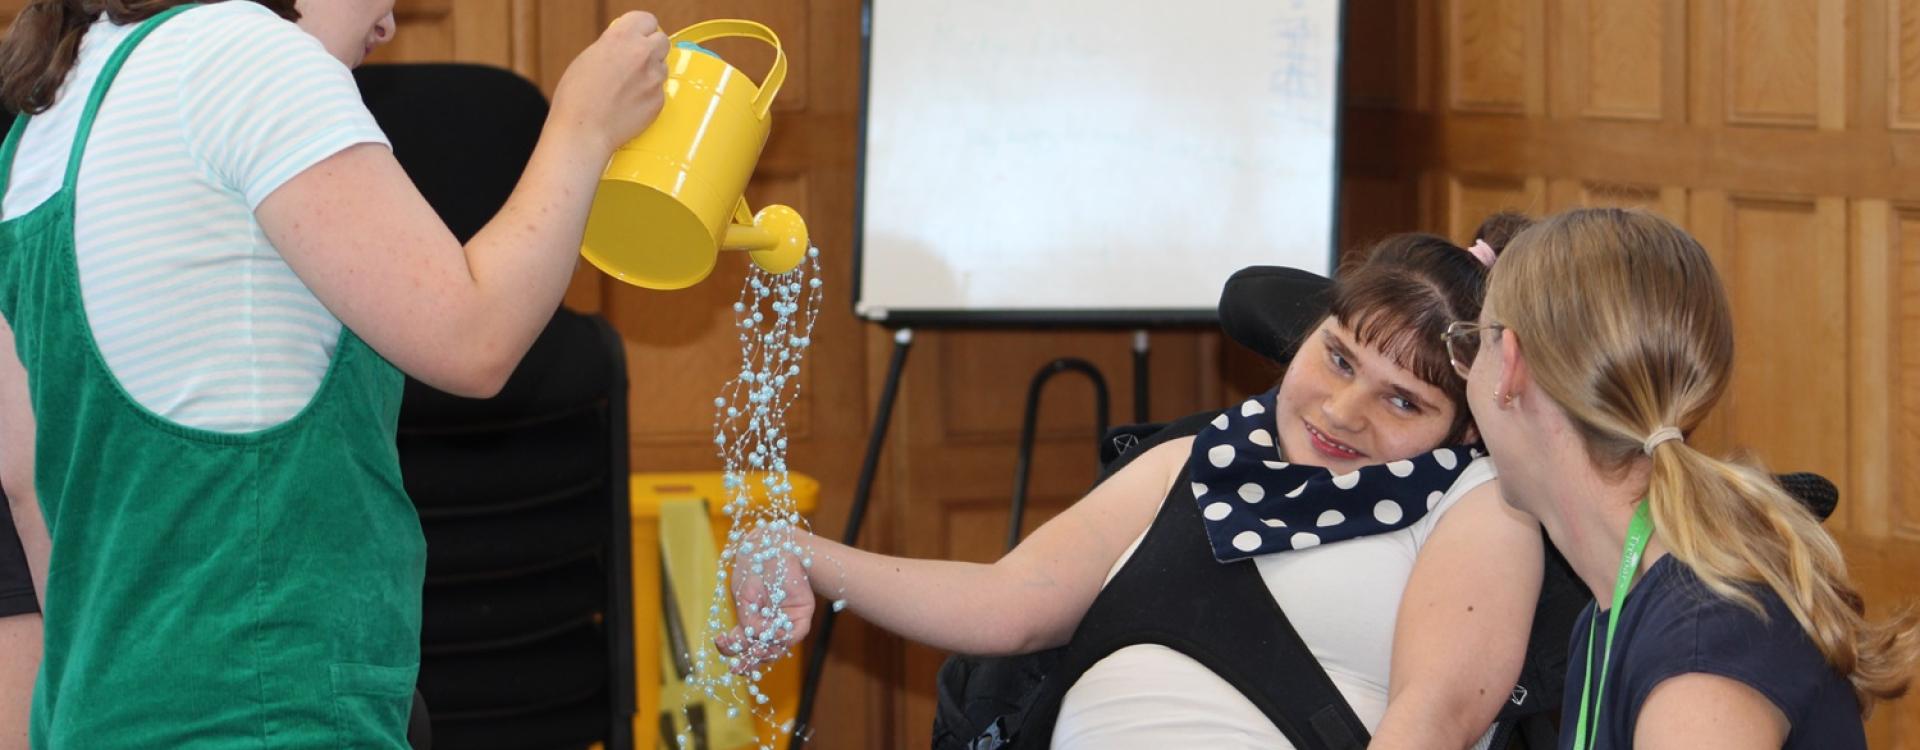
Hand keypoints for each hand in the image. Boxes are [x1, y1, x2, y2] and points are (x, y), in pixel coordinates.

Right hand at [550, 11, 671, 153]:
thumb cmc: (576, 98)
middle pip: (662, 40)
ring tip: (629, 87)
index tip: (638, 36)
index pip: (647, 20)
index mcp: (621, 38)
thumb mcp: (588, 57)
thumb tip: (624, 44)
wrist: (583, 131)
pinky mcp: (660, 100)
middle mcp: (642, 54)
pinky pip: (659, 91)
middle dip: (651, 49)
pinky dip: (648, 95)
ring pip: (662, 66)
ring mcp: (654, 77)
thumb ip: (612, 46)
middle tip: (637, 61)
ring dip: (651, 72)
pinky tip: (630, 103)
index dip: (641, 29)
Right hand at [715, 528, 815, 674]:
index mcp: (751, 620)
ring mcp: (785, 621)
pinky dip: (783, 637)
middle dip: (748, 661)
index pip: (743, 643)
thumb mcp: (745, 596)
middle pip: (760, 652)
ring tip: (756, 650)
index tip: (722, 645)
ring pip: (778, 648)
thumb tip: (751, 641)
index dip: (732, 650)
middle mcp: (769, 624)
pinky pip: (794, 633)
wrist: (775, 546)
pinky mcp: (802, 614)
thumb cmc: (756, 567)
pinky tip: (774, 633)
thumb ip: (749, 620)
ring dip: (766, 652)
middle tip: (738, 668)